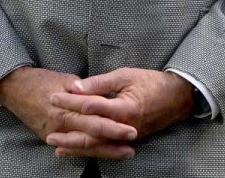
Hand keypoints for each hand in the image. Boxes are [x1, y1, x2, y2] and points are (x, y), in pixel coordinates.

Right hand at [0, 66, 137, 159]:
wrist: (14, 88)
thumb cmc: (41, 80)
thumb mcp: (65, 78)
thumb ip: (85, 89)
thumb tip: (102, 97)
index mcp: (66, 106)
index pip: (94, 119)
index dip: (113, 125)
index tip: (131, 128)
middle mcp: (60, 123)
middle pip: (91, 136)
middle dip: (113, 141)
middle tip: (132, 143)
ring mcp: (54, 133)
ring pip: (83, 146)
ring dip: (105, 151)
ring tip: (124, 152)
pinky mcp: (48, 137)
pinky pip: (72, 148)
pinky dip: (87, 151)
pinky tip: (102, 153)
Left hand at [46, 68, 193, 156]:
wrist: (176, 98)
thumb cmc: (150, 82)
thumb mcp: (124, 75)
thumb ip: (99, 83)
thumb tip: (77, 87)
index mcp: (124, 108)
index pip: (91, 106)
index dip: (70, 102)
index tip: (54, 97)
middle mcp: (124, 127)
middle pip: (91, 133)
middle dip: (68, 131)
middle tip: (48, 130)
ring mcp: (126, 136)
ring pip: (97, 145)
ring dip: (75, 146)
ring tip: (56, 146)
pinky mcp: (128, 140)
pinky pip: (106, 147)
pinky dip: (89, 149)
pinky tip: (75, 150)